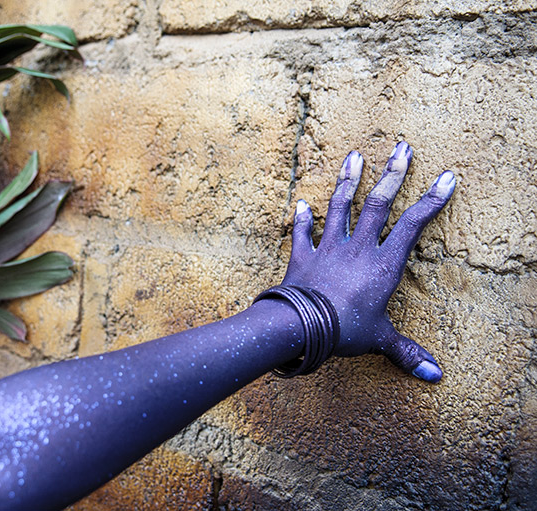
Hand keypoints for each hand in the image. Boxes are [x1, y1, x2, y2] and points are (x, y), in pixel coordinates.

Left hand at [281, 141, 454, 381]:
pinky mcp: (303, 256)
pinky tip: (301, 203)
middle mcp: (358, 248)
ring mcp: (328, 248)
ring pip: (340, 207)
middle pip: (378, 204)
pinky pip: (302, 233)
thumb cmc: (345, 331)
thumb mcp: (380, 340)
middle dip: (392, 173)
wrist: (301, 326)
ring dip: (347, 180)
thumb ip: (406, 352)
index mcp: (383, 264)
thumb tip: (434, 375)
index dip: (431, 201)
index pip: (413, 225)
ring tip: (353, 155)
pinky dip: (301, 218)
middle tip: (401, 146)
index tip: (446, 176)